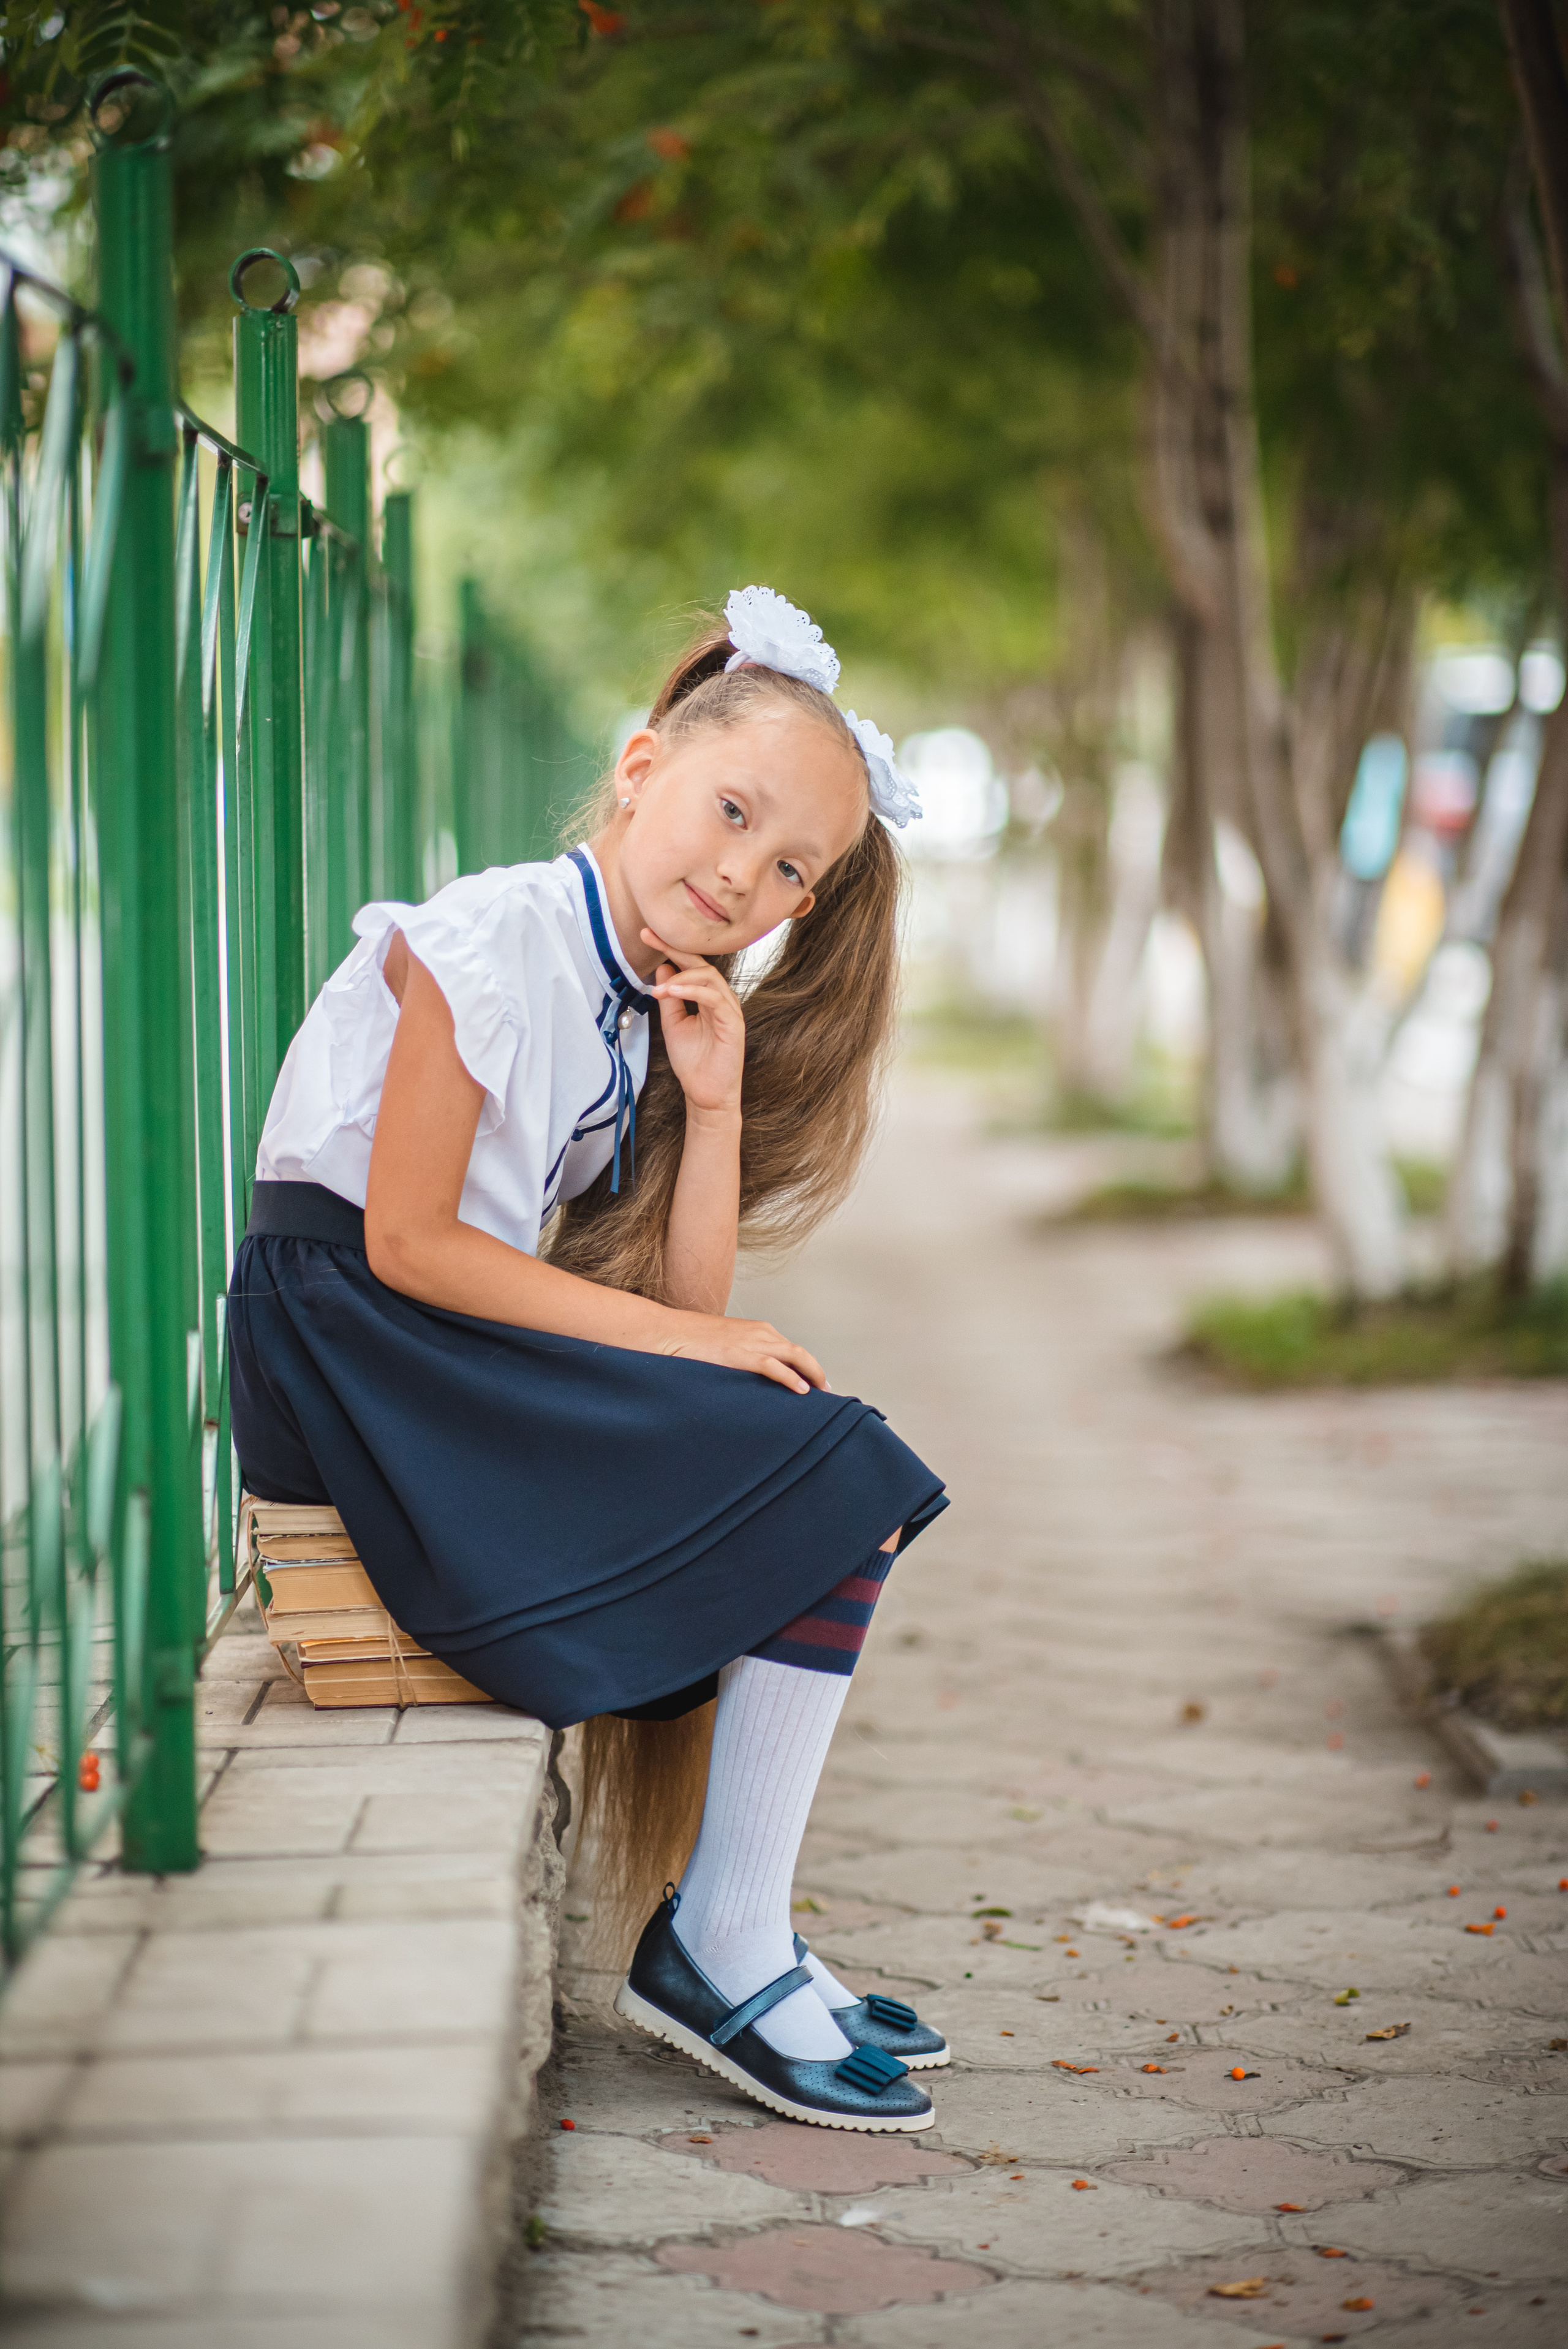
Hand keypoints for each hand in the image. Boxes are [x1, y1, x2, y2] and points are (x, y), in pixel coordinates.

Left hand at [643, 929, 744, 1115]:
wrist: (706, 1093)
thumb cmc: (694, 1062)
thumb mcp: (673, 1024)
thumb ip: (670, 998)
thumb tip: (663, 969)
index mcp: (707, 997)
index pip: (689, 966)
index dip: (669, 949)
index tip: (646, 935)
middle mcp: (720, 999)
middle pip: (700, 964)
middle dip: (673, 949)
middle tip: (650, 937)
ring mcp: (728, 1009)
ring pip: (709, 978)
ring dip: (681, 977)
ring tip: (660, 988)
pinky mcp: (733, 1023)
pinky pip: (714, 999)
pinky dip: (693, 991)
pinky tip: (673, 992)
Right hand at [662, 1311, 828, 1394]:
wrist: (667, 1331)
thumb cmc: (691, 1341)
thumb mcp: (724, 1346)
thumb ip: (741, 1356)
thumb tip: (749, 1376)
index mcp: (758, 1330)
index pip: (791, 1349)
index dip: (806, 1367)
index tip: (815, 1383)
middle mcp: (761, 1333)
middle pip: (800, 1353)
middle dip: (816, 1372)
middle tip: (826, 1391)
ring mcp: (752, 1342)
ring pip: (795, 1357)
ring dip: (812, 1375)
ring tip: (822, 1394)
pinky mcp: (741, 1354)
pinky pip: (774, 1367)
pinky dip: (791, 1378)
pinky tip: (802, 1391)